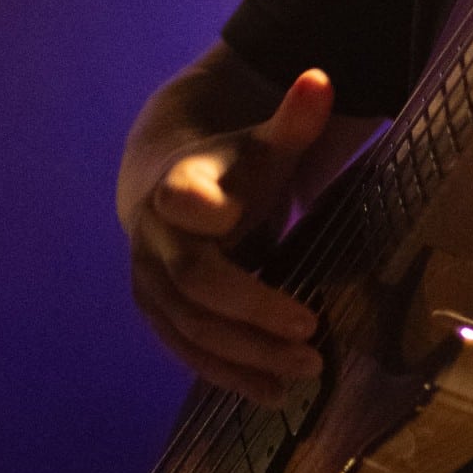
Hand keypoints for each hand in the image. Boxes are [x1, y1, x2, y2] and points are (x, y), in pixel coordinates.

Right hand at [128, 69, 332, 405]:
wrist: (163, 185)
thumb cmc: (228, 164)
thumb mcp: (261, 140)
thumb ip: (292, 117)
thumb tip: (320, 78)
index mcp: (178, 184)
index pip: (182, 196)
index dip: (203, 206)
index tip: (235, 217)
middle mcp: (156, 238)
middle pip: (199, 280)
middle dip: (252, 309)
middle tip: (311, 332)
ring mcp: (152, 283)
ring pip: (194, 328)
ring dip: (247, 355)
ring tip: (307, 370)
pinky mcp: (159, 316)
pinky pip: (189, 352)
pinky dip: (229, 374)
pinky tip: (273, 393)